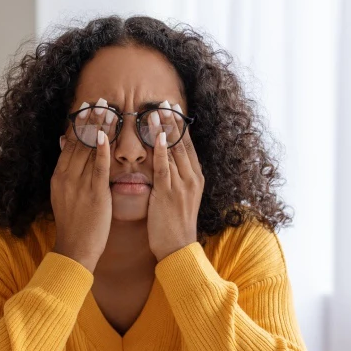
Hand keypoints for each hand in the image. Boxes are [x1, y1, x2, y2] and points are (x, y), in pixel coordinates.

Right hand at [50, 101, 112, 272]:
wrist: (75, 249)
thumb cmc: (75, 224)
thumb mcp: (64, 194)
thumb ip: (66, 169)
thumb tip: (64, 143)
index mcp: (59, 176)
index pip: (69, 143)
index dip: (79, 123)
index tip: (87, 106)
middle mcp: (67, 176)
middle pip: (78, 141)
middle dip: (90, 119)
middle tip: (100, 99)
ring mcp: (79, 184)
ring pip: (88, 149)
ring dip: (99, 127)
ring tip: (108, 108)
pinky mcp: (94, 194)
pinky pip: (98, 167)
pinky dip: (102, 149)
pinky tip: (108, 134)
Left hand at [147, 101, 204, 260]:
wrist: (178, 248)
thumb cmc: (174, 225)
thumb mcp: (178, 198)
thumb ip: (172, 179)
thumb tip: (162, 163)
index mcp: (195, 177)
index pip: (187, 145)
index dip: (179, 125)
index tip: (172, 108)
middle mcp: (192, 178)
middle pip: (182, 143)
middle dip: (173, 121)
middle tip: (164, 101)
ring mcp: (182, 185)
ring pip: (174, 151)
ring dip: (164, 130)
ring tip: (156, 111)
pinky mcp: (169, 193)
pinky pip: (165, 168)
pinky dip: (162, 151)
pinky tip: (158, 137)